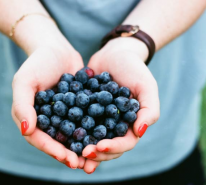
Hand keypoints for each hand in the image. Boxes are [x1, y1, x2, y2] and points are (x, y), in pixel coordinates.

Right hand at [11, 43, 86, 168]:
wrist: (56, 49)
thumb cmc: (37, 63)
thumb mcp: (24, 81)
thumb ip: (22, 105)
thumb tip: (26, 131)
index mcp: (32, 117)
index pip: (40, 139)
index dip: (53, 150)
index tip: (67, 159)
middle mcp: (48, 120)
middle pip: (57, 141)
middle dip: (69, 154)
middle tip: (83, 164)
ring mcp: (64, 114)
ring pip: (73, 135)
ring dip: (83, 147)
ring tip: (95, 156)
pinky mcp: (78, 108)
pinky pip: (85, 121)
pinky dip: (93, 130)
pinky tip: (105, 136)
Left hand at [83, 37, 159, 161]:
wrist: (114, 54)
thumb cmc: (134, 68)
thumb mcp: (146, 86)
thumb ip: (149, 110)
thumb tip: (140, 132)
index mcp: (130, 124)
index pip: (124, 143)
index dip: (113, 148)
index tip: (99, 147)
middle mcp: (114, 125)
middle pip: (107, 146)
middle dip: (96, 153)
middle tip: (83, 154)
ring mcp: (99, 119)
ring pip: (91, 139)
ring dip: (83, 149)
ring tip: (71, 155)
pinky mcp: (85, 111)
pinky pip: (78, 124)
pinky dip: (71, 132)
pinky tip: (62, 137)